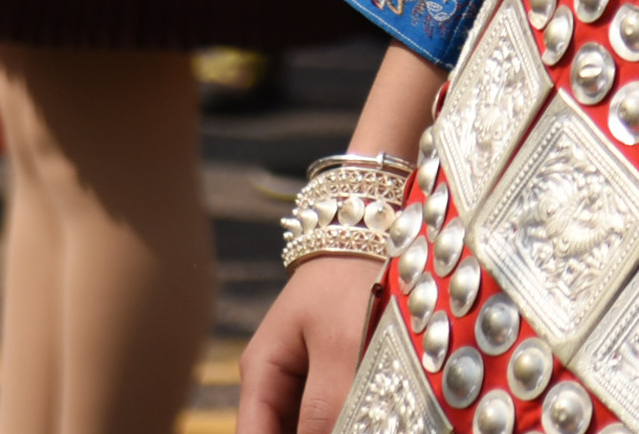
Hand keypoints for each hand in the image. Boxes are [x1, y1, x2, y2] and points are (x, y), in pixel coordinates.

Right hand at [240, 254, 385, 433]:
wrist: (376, 226)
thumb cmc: (351, 279)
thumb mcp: (339, 347)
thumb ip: (328, 409)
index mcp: (262, 371)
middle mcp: (278, 379)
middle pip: (283, 432)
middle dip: (317, 433)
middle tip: (358, 423)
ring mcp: (306, 376)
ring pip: (313, 423)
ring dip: (335, 423)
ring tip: (369, 417)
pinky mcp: (337, 371)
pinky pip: (334, 410)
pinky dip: (350, 416)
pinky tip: (374, 411)